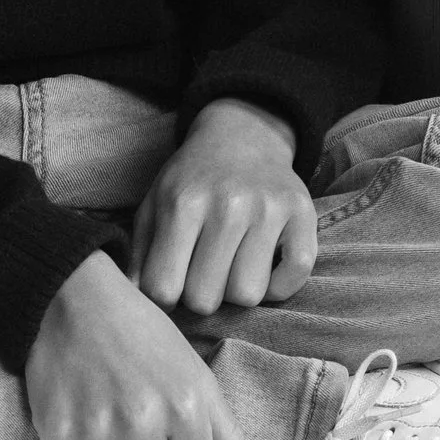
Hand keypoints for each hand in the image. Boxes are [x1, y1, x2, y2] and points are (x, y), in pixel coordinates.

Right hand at [24, 248, 266, 439]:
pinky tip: (84, 429)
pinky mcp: (57, 433)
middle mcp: (142, 422)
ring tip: (110, 423)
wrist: (79, 300)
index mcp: (185, 407)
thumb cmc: (145, 339)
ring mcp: (97, 430)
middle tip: (138, 427)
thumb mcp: (197, 377)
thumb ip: (227, 439)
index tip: (170, 434)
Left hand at [131, 99, 314, 319]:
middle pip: (206, 300)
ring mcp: (269, 209)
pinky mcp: (303, 212)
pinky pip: (295, 276)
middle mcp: (228, 205)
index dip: (164, 297)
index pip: (164, 290)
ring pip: (248, 295)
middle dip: (200, 295)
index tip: (171, 280)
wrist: (241, 134)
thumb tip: (137, 305)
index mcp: (183, 203)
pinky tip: (263, 264)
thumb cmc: (192, 180)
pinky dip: (279, 284)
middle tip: (202, 270)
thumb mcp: (154, 205)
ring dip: (237, 289)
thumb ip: (139, 256)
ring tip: (231, 264)